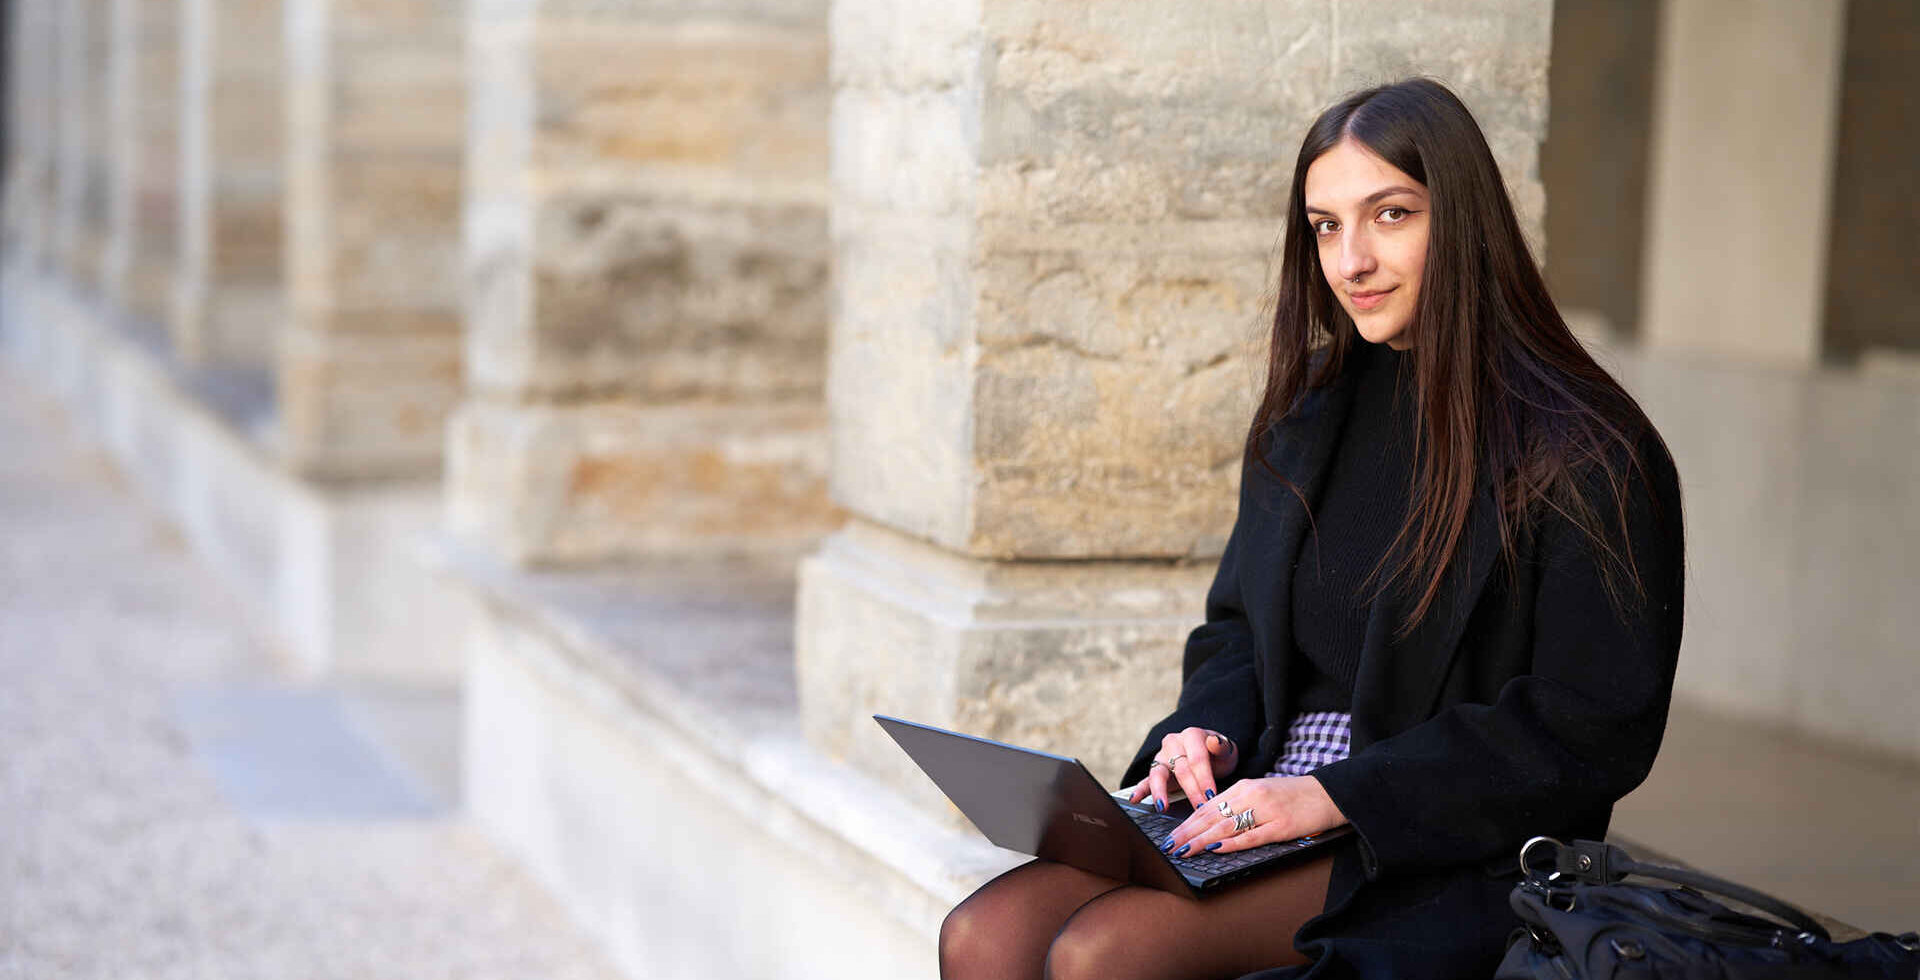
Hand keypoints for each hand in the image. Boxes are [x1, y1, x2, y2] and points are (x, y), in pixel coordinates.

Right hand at [1126, 727, 1238, 812]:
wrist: (1210, 754)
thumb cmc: (1217, 755)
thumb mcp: (1225, 750)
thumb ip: (1221, 747)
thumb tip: (1214, 741)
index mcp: (1191, 735)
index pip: (1197, 758)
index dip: (1204, 778)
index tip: (1211, 795)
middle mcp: (1173, 744)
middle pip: (1180, 769)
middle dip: (1191, 791)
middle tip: (1200, 807)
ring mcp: (1162, 758)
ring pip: (1158, 774)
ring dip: (1160, 792)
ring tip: (1163, 806)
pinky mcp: (1155, 771)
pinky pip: (1146, 781)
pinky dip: (1140, 790)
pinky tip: (1134, 799)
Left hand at [1156, 775, 1346, 857]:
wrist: (1327, 794)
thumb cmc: (1292, 796)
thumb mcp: (1260, 793)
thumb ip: (1237, 804)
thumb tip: (1210, 822)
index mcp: (1244, 788)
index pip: (1207, 806)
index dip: (1186, 822)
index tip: (1170, 835)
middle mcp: (1251, 796)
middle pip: (1211, 816)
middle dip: (1187, 832)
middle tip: (1168, 846)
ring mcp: (1266, 811)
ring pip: (1226, 825)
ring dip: (1201, 839)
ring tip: (1183, 850)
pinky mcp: (1281, 826)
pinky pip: (1251, 836)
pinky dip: (1231, 843)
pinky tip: (1215, 848)